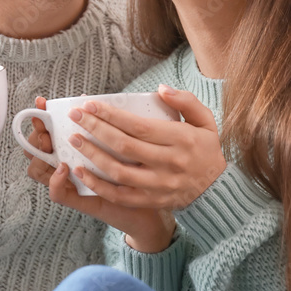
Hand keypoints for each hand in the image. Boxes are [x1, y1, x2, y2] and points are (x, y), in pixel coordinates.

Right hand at [25, 96, 174, 252]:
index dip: (41, 117)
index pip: (47, 131)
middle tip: (45, 125)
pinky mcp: (81, 201)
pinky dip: (56, 182)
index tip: (42, 102)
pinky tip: (65, 169)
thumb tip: (88, 99)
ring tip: (50, 143)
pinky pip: (59, 194)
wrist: (152, 208)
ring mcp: (72, 184)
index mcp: (75, 149)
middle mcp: (68, 166)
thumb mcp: (122, 143)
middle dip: (36, 134)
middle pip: (37, 149)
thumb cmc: (139, 171)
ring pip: (40, 171)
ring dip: (41, 156)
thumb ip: (104, 123)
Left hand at [65, 84, 226, 210]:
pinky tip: (81, 172)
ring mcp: (159, 185)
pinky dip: (98, 185)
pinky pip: (119, 195)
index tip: (90, 104)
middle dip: (95, 129)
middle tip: (76, 116)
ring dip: (92, 155)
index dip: (111, 115)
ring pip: (118, 171)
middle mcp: (169, 163)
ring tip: (74, 140)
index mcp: (181, 140)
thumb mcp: (206, 121)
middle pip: (124, 146)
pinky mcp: (151, 201)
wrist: (216, 190)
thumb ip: (186, 101)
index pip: (139, 126)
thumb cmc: (206, 150)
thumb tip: (161, 89)